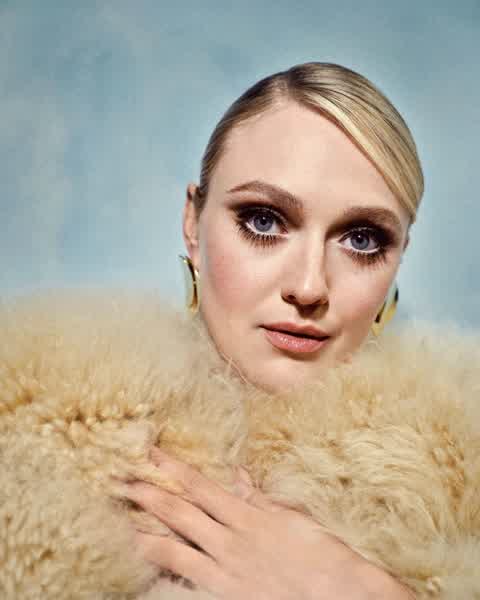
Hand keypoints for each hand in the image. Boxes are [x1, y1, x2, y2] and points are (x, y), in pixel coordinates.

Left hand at [121, 448, 412, 599]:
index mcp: (247, 517)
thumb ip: (260, 499)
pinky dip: (166, 577)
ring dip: (147, 535)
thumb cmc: (320, 554)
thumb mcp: (292, 518)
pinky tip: (148, 572)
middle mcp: (230, 542)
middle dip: (150, 496)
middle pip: (181, 515)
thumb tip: (239, 475)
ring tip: (123, 524)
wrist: (338, 595)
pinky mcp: (225, 598)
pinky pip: (188, 585)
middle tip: (122, 481)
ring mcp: (225, 573)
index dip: (174, 469)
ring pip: (176, 551)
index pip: (201, 487)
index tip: (151, 454)